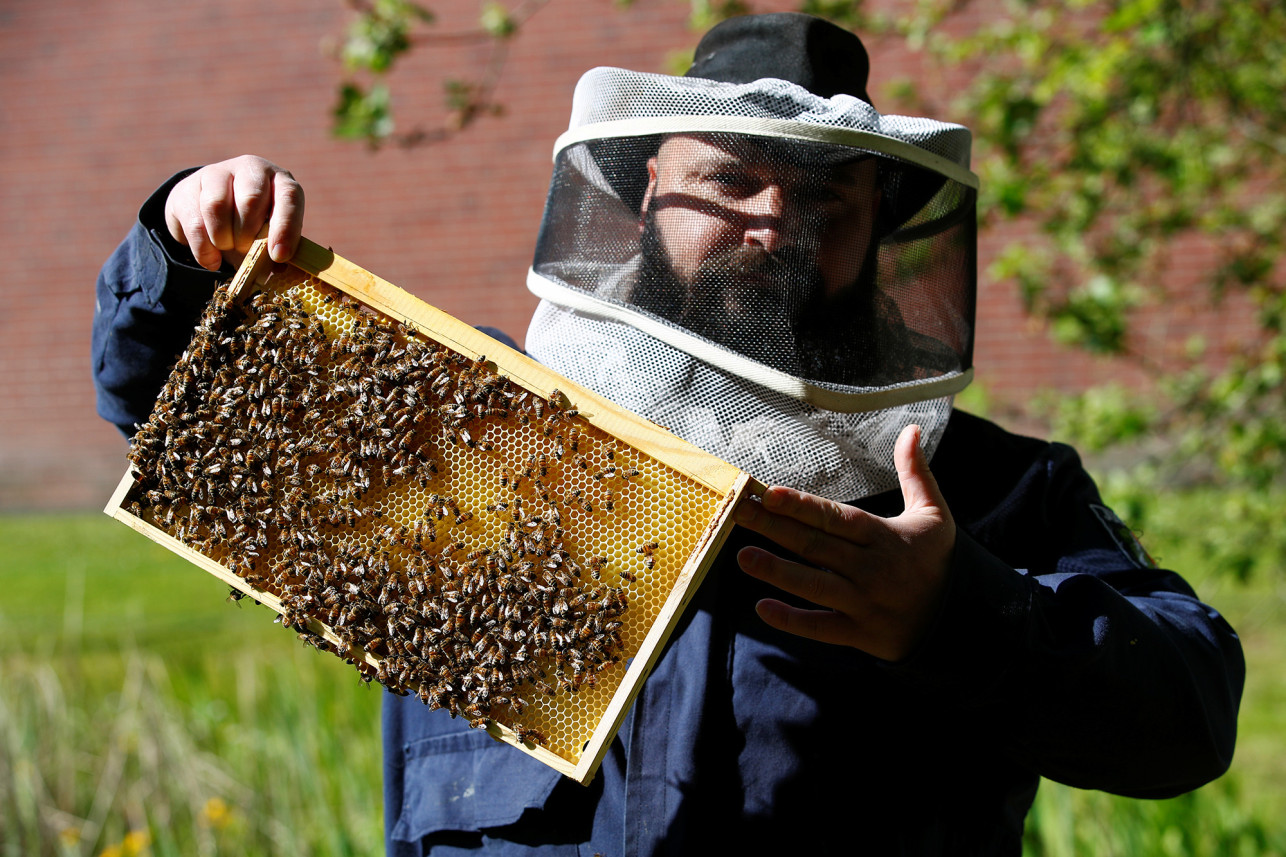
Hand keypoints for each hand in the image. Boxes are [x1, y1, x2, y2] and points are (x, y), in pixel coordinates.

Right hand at [164, 155, 303, 270]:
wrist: (211, 211)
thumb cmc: (252, 226)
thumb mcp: (270, 234)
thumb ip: (276, 251)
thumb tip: (278, 268)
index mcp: (280, 181)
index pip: (289, 197)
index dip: (285, 228)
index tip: (279, 255)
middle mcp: (251, 169)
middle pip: (250, 199)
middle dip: (248, 235)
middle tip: (245, 250)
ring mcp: (217, 173)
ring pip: (216, 206)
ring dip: (223, 239)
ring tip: (227, 249)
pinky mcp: (189, 186)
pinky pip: (194, 221)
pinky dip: (203, 248)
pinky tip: (211, 258)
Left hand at [733, 424, 954, 661]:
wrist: (961, 619)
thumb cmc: (938, 560)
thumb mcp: (934, 515)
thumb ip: (916, 473)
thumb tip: (911, 429)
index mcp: (884, 537)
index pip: (836, 518)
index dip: (802, 507)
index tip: (769, 493)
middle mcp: (871, 569)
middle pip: (816, 546)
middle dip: (775, 528)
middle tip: (740, 512)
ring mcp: (864, 603)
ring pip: (814, 586)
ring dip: (777, 571)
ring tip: (742, 556)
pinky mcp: (860, 634)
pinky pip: (821, 628)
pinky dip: (793, 621)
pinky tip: (763, 608)